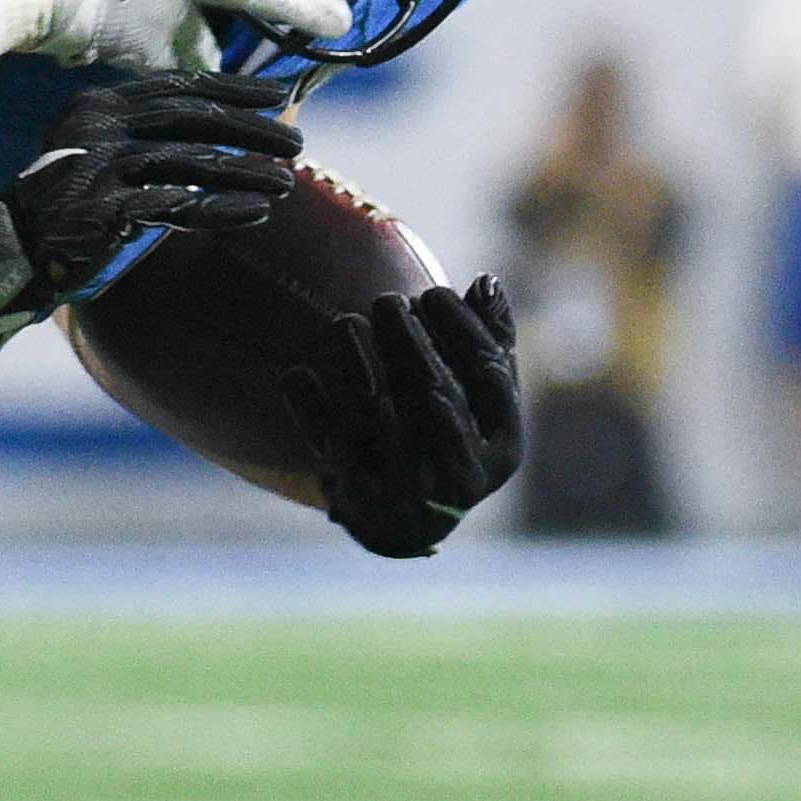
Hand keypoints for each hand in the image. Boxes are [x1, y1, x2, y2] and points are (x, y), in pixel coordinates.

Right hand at [0, 72, 303, 316]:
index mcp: (100, 103)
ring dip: (244, 172)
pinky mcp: (102, 209)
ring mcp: (98, 166)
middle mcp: (98, 125)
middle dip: (250, 130)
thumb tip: (225, 122)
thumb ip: (149, 130)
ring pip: (189, 161)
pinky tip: (253, 214)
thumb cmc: (68, 195)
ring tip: (285, 183)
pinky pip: (174, 206)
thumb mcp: (101, 146)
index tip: (279, 95)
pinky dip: (219, 210)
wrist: (10, 240)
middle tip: (295, 144)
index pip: (179, 85)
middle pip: (191, 117)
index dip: (234, 89)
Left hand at [280, 277, 524, 556]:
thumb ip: (491, 339)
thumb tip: (485, 282)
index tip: (433, 293)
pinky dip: (311, 406)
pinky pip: (329, 443)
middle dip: (409, 339)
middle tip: (387, 300)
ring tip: (344, 323)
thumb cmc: (450, 434)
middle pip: (433, 392)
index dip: (460, 328)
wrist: (401, 518)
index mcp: (503, 447)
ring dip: (357, 361)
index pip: (487, 374)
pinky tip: (297, 372)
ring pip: (377, 414)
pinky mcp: (358, 495)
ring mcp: (409, 489)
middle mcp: (462, 474)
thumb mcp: (480, 397)